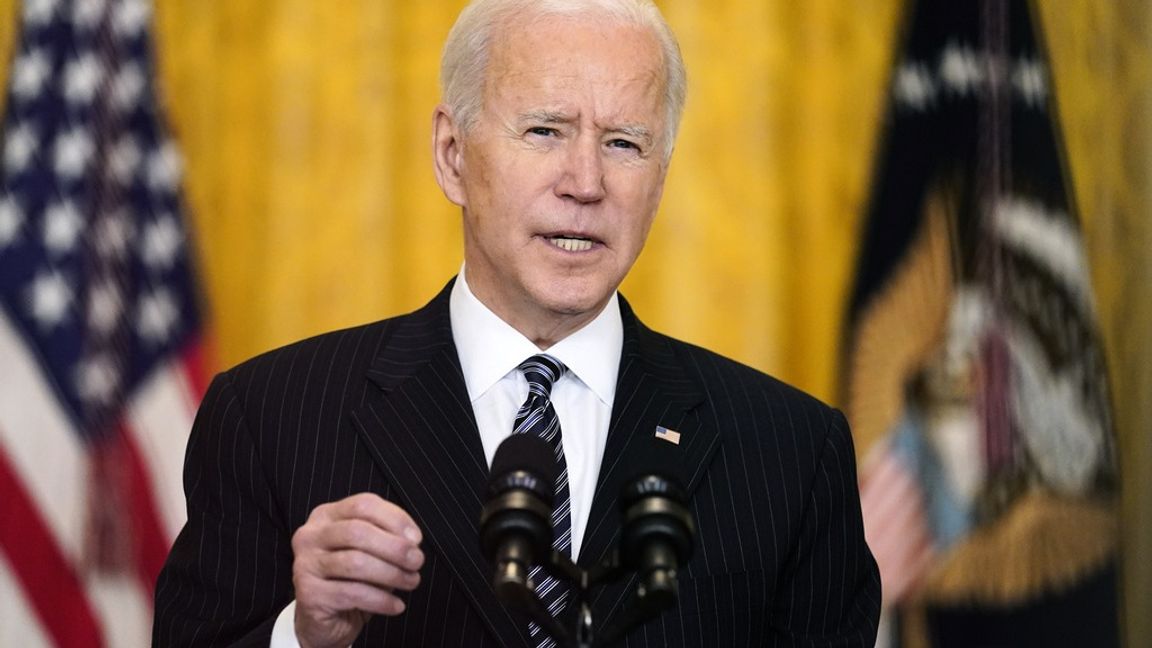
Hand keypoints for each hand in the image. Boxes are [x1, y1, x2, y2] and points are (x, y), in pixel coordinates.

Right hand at [291, 493, 424, 647]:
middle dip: (395, 547)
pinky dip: (381, 600)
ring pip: (355, 562)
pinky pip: (353, 593)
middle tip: (416, 561)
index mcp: (326, 516)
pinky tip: (396, 605)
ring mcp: (305, 564)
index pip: (363, 505)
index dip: (395, 519)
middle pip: (358, 532)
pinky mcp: (308, 594)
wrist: (324, 621)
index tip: (416, 538)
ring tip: (411, 582)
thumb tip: (411, 542)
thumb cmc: (351, 581)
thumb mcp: (370, 553)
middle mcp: (311, 536)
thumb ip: (386, 539)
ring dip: (392, 573)